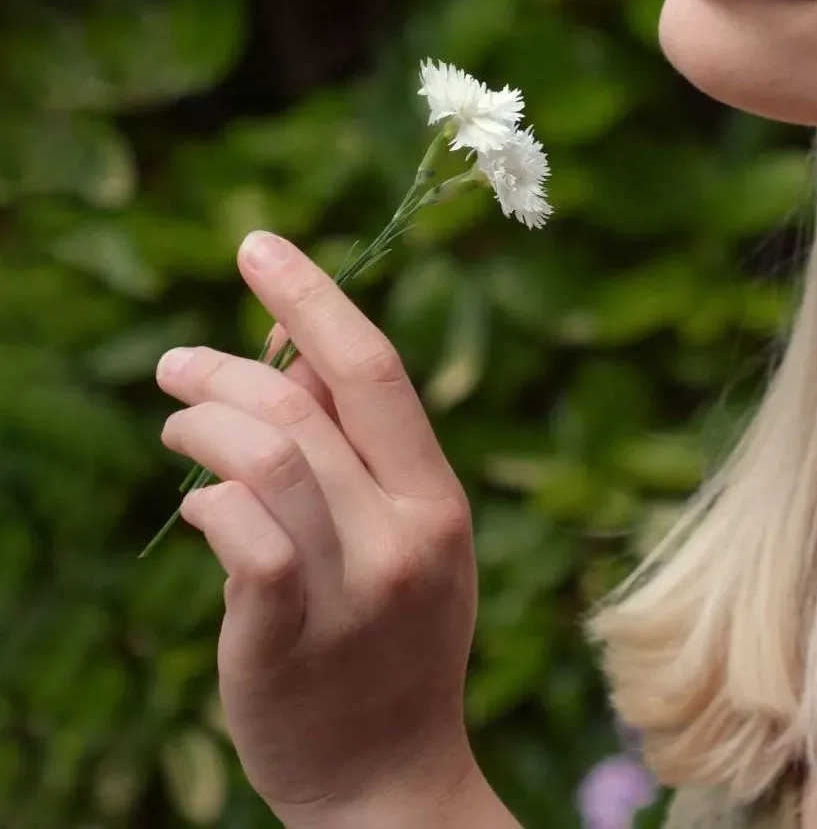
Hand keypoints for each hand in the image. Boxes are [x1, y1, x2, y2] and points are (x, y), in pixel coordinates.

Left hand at [156, 230, 481, 825]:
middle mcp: (405, 532)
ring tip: (174, 423)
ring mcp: (351, 587)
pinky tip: (194, 505)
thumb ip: (362, 447)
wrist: (390, 782)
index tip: (257, 247)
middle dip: (228, 366)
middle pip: (304, 406)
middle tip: (175, 363)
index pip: (374, 369)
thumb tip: (296, 346)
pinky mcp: (286, 637)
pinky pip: (239, 534)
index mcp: (437, 497)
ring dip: (204, 425)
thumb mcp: (407, 538)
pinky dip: (205, 501)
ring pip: (266, 458)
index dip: (313, 297)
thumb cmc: (391, 643)